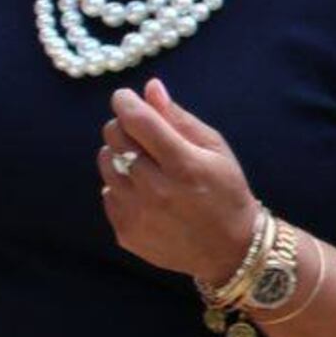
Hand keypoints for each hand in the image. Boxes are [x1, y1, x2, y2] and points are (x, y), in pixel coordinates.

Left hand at [95, 77, 261, 285]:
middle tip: (137, 130)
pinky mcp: (125, 232)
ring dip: (117, 155)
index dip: (126, 103)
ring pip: (106, 165)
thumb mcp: (214, 150)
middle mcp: (157, 190)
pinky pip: (107, 194)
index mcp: (184, 165)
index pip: (140, 122)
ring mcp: (138, 214)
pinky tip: (143, 190)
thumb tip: (150, 88)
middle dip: (122, 127)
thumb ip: (179, 119)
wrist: (229, 248)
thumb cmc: (226, 191)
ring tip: (141, 161)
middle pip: (116, 140)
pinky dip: (120, 185)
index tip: (123, 97)